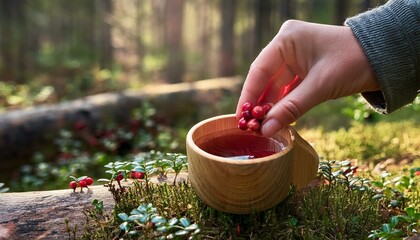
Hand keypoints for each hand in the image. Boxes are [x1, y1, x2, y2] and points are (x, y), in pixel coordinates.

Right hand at [236, 20, 378, 136]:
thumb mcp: (320, 86)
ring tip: (262, 128)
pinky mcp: (303, 69)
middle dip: (259, 104)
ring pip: (276, 86)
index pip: (259, 70)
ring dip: (271, 107)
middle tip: (250, 128)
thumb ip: (291, 108)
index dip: (248, 95)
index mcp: (286, 39)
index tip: (240, 118)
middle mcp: (287, 46)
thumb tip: (266, 130)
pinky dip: (283, 104)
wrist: (383, 58)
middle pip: (265, 79)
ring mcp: (295, 57)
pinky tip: (277, 120)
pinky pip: (288, 89)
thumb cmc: (353, 62)